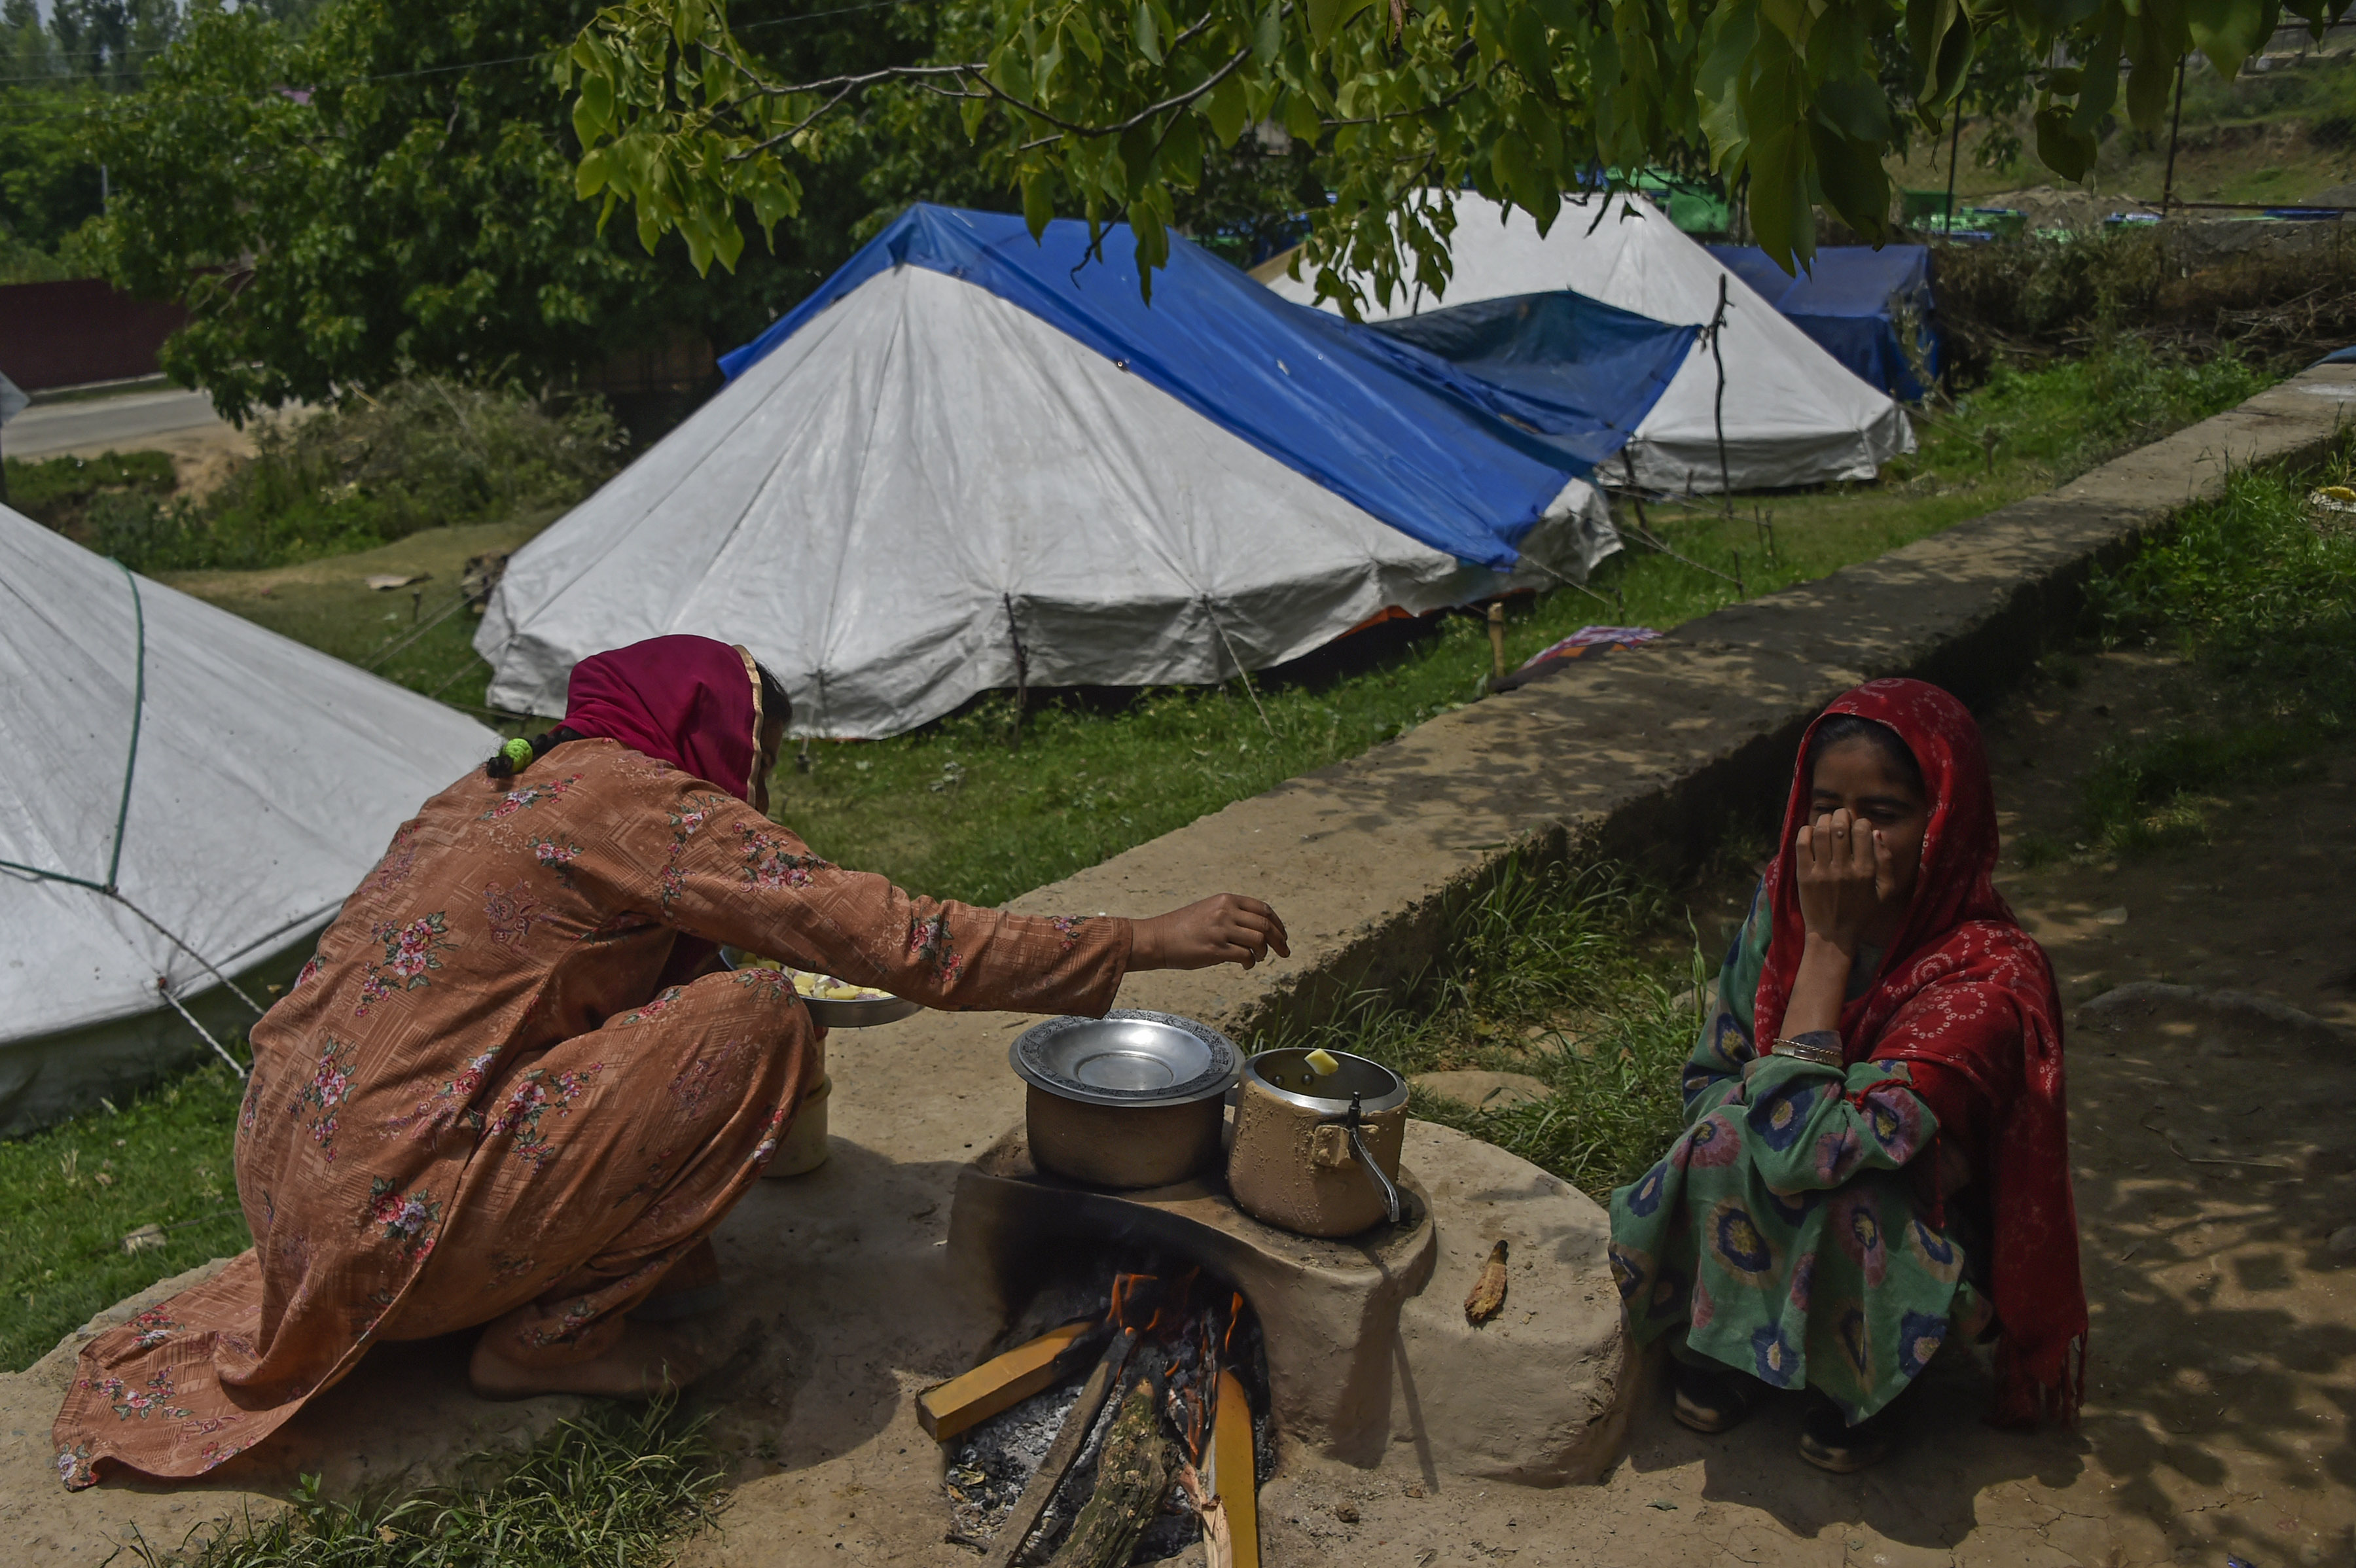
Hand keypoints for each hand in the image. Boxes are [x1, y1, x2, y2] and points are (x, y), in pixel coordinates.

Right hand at [1131, 895, 1290, 971]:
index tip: (1283, 936)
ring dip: (1264, 953)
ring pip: (1259, 941)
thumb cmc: (1182, 928)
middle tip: (1285, 952)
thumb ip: (1232, 915)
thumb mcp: (1209, 910)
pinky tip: (1246, 965)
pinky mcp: (1215, 949)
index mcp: (1226, 900)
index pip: (1263, 909)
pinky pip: (1245, 956)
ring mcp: (1221, 930)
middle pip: (1265, 925)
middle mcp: (1225, 912)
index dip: (1278, 924)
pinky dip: (1250, 963)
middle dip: (1280, 940)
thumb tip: (1257, 930)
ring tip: (1258, 958)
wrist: (1157, 938)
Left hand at [1793, 807, 1894, 956]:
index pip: (1862, 831)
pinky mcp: (1804, 876)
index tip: (1859, 826)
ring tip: (1827, 822)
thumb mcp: (1884, 891)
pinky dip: (1806, 831)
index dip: (1861, 822)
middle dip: (1842, 815)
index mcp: (1865, 871)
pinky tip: (1811, 832)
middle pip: (1840, 827)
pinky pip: (1802, 844)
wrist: (1833, 935)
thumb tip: (1877, 833)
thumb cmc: (1862, 912)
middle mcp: (1843, 869)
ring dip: (1824, 820)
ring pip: (1821, 831)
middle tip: (1841, 817)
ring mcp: (1822, 872)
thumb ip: (1885, 862)